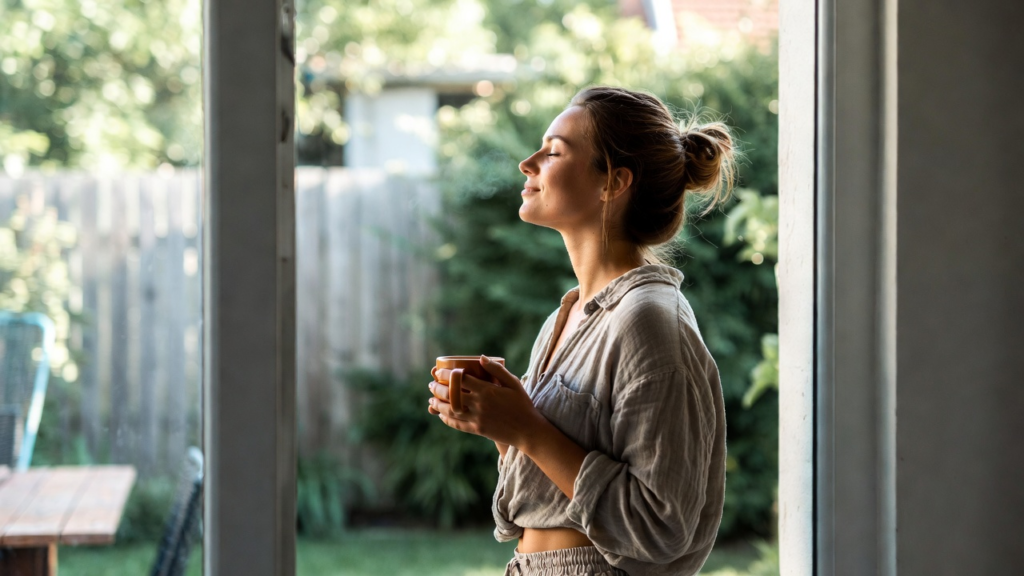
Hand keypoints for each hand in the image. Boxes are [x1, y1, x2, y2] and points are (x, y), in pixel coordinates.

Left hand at [428, 356, 545, 449]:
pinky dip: (446, 419)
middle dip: (437, 388)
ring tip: (431, 399)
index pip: (460, 379)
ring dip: (438, 404)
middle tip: (431, 384)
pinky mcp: (477, 430)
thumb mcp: (513, 383)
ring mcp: (477, 418)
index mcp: (487, 390)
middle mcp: (480, 404)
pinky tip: (441, 414)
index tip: (438, 372)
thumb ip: (497, 370)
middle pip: (451, 394)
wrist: (528, 430)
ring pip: (451, 410)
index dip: (446, 374)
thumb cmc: (522, 404)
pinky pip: (457, 424)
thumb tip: (480, 358)